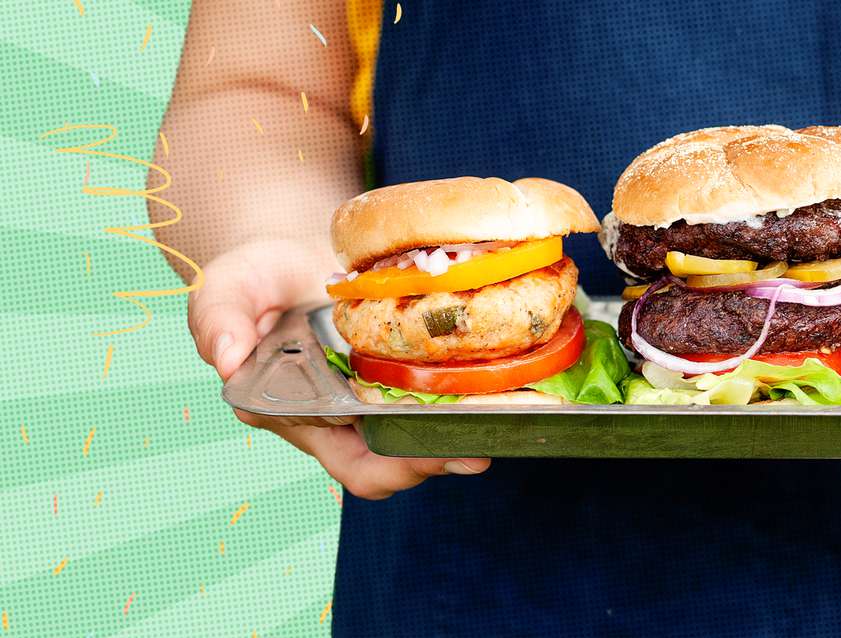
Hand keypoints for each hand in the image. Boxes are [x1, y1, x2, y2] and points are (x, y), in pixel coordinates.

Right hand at [189, 240, 489, 499]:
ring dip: (457, 438)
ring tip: (499, 428)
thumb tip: (225, 357)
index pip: (347, 461)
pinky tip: (500, 392)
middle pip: (391, 463)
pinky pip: (436, 401)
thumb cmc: (255, 274)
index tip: (421, 456)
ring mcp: (372, 400)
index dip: (386, 467)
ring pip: (419, 438)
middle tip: (475, 452)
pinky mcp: (401, 376)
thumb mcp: (228, 284)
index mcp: (295, 413)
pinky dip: (465, 401)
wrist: (293, 249)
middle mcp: (338, 418)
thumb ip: (218, 318)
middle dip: (432, 463)